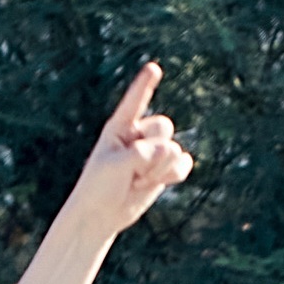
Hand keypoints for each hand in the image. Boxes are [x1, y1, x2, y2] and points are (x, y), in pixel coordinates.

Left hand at [66, 62, 193, 238]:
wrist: (101, 215)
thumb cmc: (99, 187)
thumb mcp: (114, 166)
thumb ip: (142, 154)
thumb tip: (171, 152)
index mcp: (120, 126)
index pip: (135, 101)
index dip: (145, 85)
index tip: (153, 68)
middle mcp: (139, 134)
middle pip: (163, 127)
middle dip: (154, 150)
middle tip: (133, 171)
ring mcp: (154, 151)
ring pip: (174, 149)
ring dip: (159, 170)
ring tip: (138, 181)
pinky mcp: (164, 169)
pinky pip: (184, 163)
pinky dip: (175, 174)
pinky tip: (157, 183)